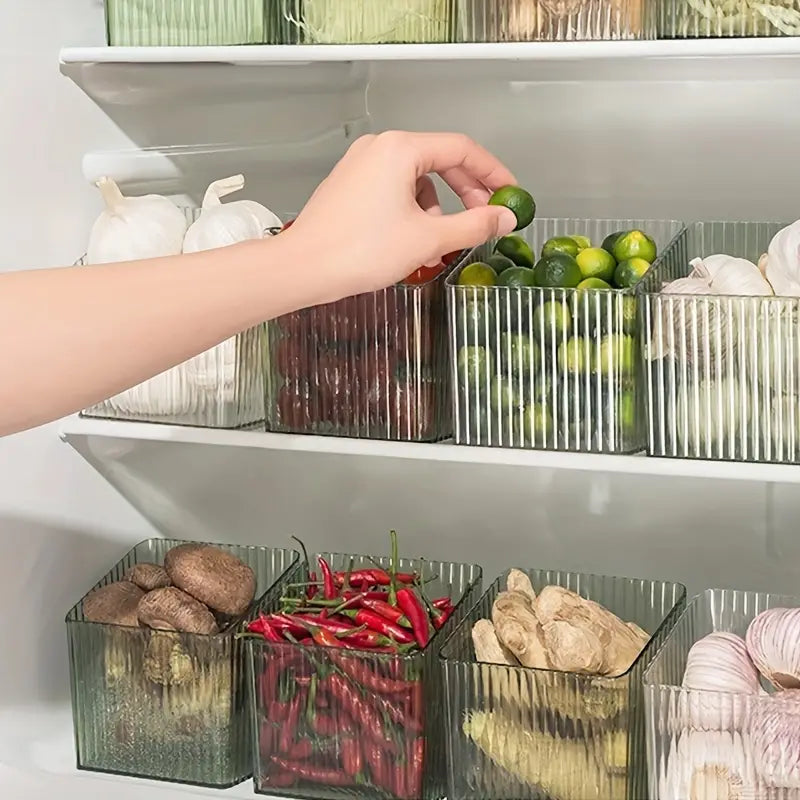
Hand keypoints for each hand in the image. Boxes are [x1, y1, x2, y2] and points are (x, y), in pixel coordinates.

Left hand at [282, 131, 518, 300]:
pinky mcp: (351, 185)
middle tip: (484, 219)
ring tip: (437, 246)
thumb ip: (474, 225)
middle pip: (440, 161)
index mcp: (400, 149)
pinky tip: (412, 244)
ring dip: (436, 211)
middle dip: (466, 193)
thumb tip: (504, 218)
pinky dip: (411, 213)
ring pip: (417, 181)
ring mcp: (361, 165)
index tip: (510, 193)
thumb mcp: (428, 239)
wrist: (303, 269)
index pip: (462, 150)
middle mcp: (380, 148)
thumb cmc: (358, 251)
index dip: (493, 172)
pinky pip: (394, 191)